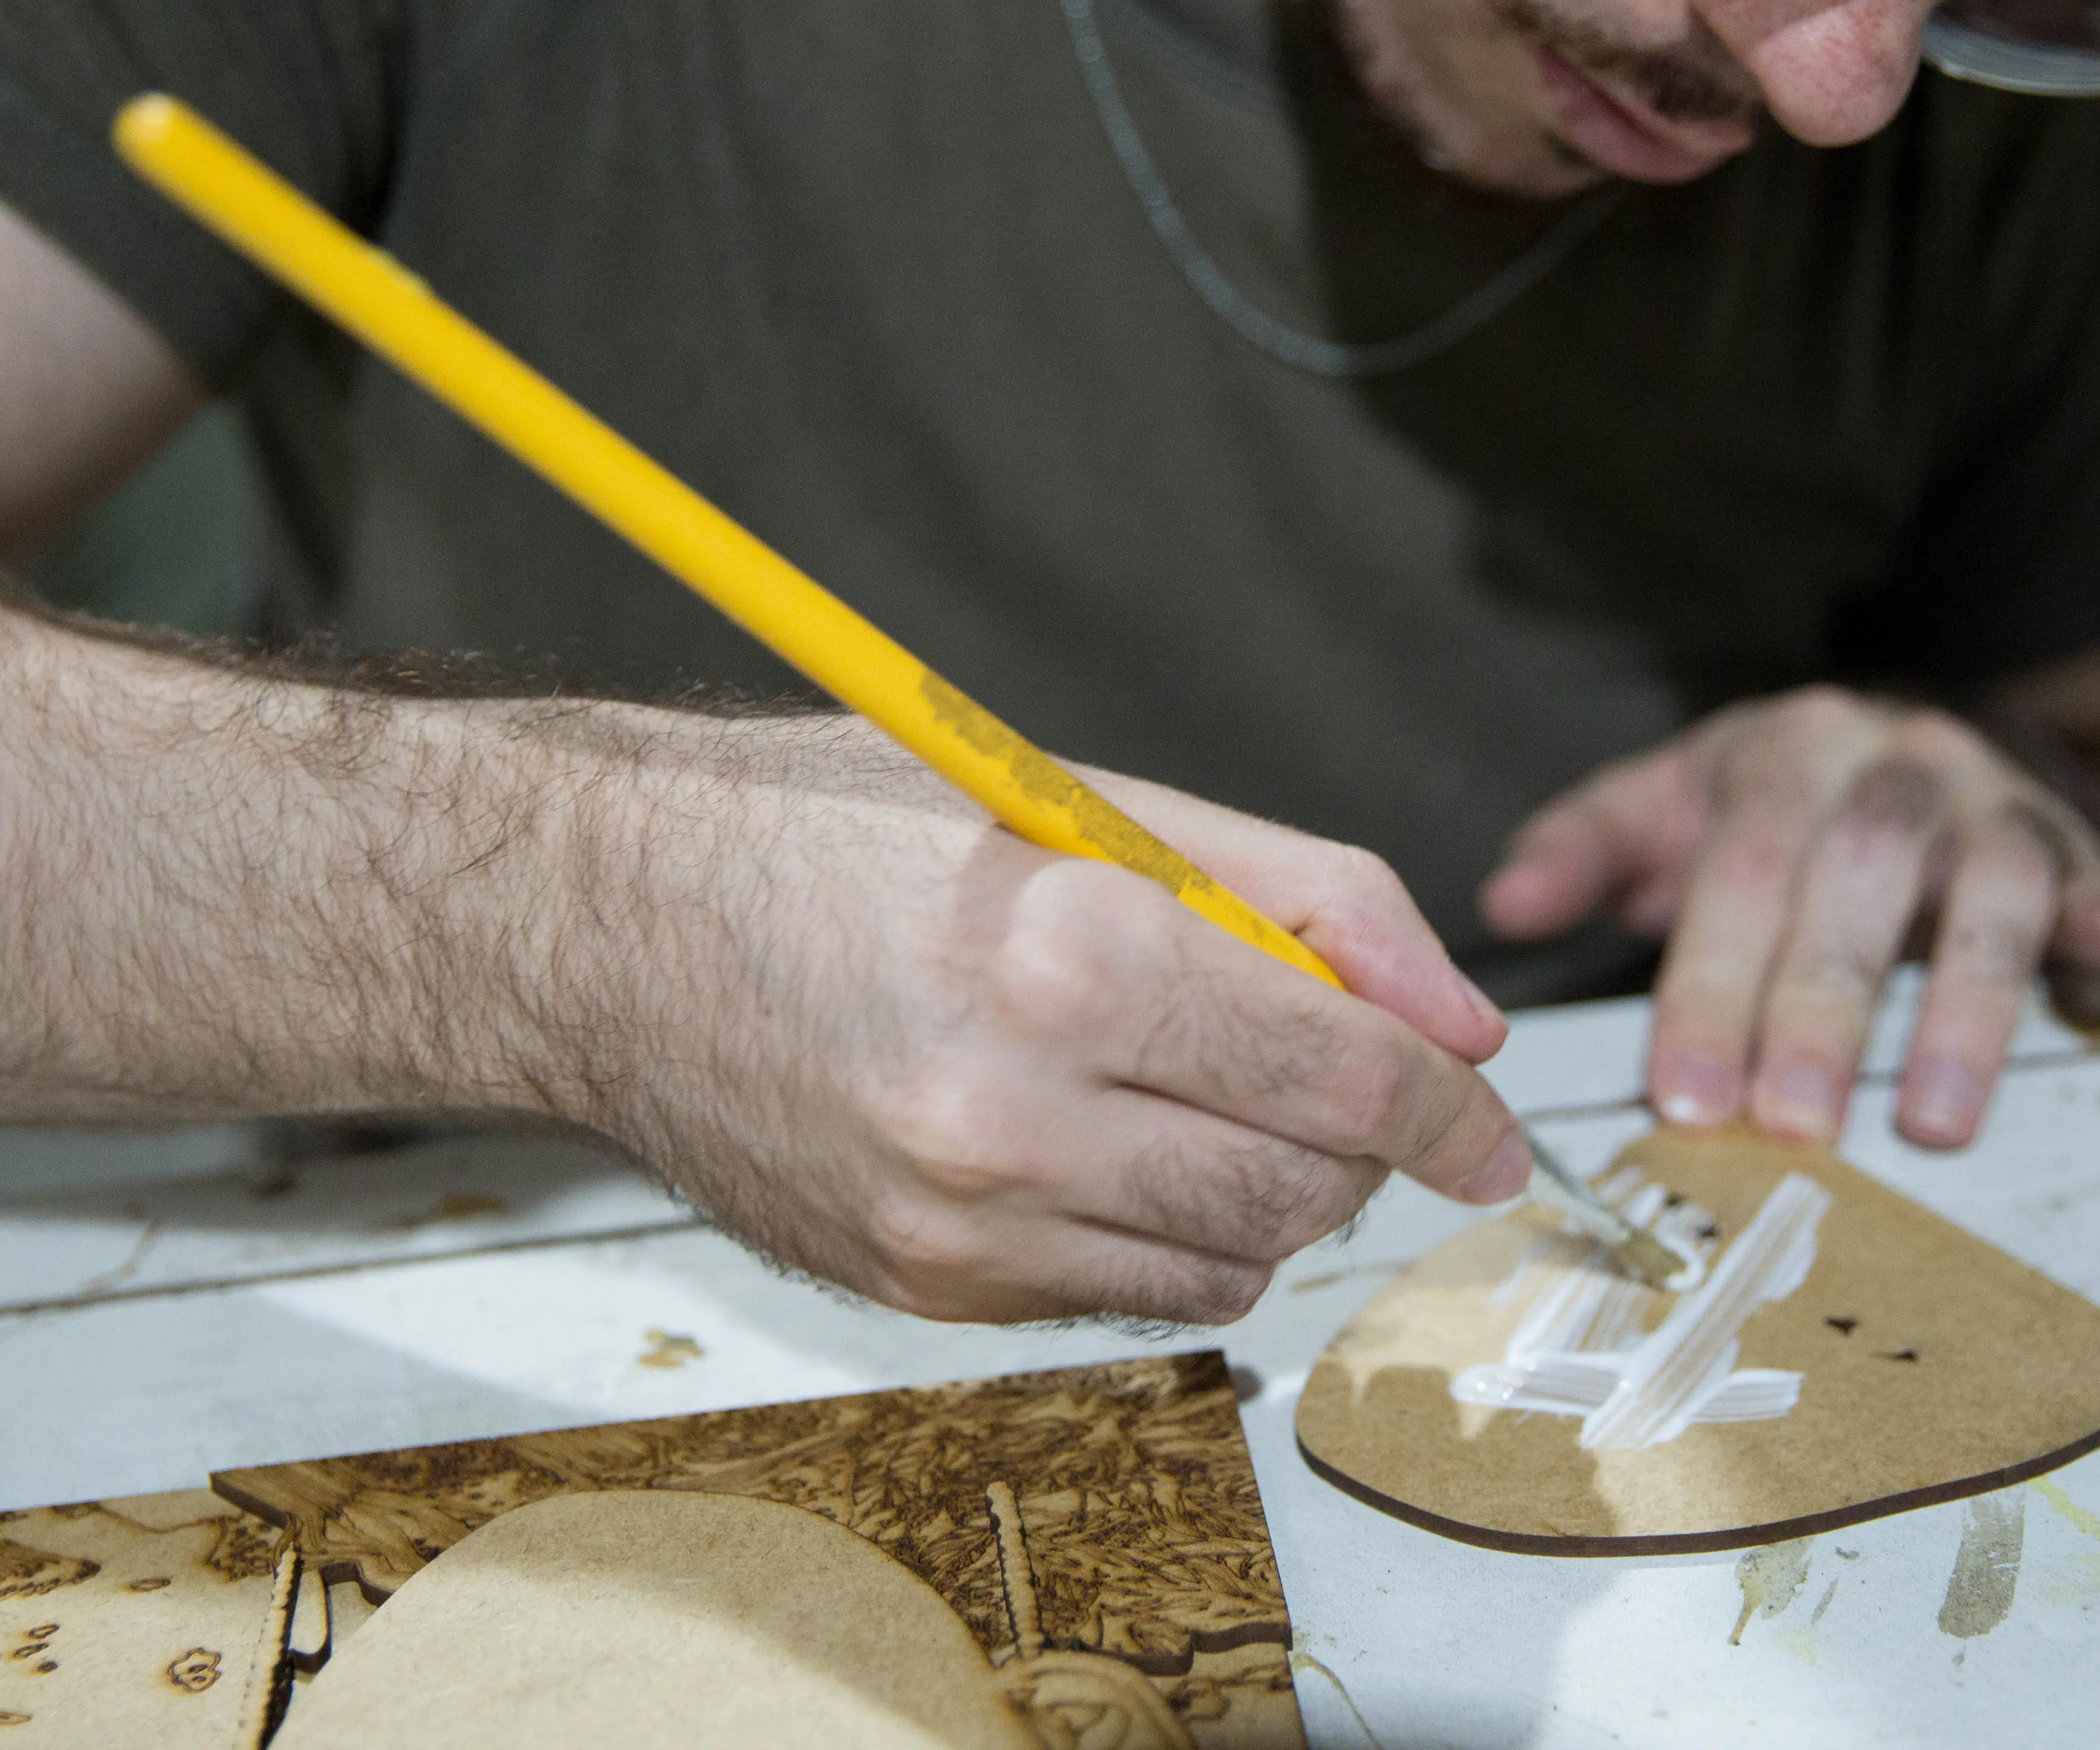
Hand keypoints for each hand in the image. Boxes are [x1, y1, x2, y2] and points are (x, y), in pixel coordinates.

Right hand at [579, 717, 1526, 1326]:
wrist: (607, 924)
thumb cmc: (839, 829)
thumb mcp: (1089, 797)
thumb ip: (1304, 896)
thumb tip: (1457, 1020)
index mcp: (1071, 952)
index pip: (1346, 1075)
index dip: (1454, 1107)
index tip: (1492, 1123)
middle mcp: (1013, 1107)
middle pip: (1302, 1188)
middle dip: (1362, 1149)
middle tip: (1338, 1086)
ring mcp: (957, 1220)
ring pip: (1226, 1268)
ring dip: (1267, 1201)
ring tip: (1201, 1101)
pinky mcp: (917, 1286)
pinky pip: (1119, 1302)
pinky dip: (1161, 1242)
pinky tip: (1103, 1150)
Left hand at [1476, 689, 2099, 1147]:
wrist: (1896, 747)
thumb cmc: (1768, 807)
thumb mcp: (1667, 806)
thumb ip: (1586, 850)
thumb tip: (1504, 904)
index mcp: (1781, 749)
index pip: (1739, 871)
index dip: (1710, 985)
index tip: (1686, 1094)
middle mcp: (1891, 759)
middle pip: (1856, 881)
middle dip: (1818, 1012)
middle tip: (1789, 1128)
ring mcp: (1987, 795)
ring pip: (1986, 888)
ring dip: (1961, 1008)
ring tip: (1933, 1123)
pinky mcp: (2067, 835)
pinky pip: (2091, 871)